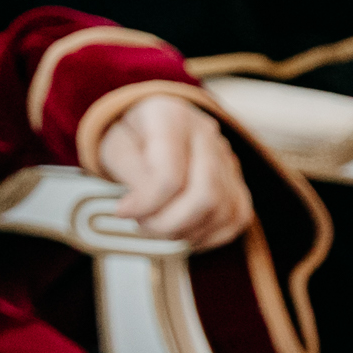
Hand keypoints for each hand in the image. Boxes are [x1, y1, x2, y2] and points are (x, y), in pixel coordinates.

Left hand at [93, 95, 253, 249]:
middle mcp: (206, 134)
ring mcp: (226, 156)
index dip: (146, 204)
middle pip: (205, 195)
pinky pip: (237, 216)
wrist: (148, 126)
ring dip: (186, 231)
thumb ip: (129, 174)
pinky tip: (184, 230)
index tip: (122, 211)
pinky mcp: (236, 177)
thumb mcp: (115, 146)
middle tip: (143, 224)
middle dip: (169, 224)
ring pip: (222, 211)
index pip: (170, 176)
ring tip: (158, 225)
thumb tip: (136, 209)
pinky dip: (211, 234)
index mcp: (171, 118)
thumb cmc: (130, 138)